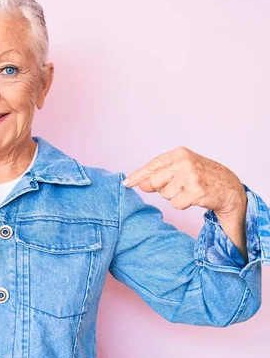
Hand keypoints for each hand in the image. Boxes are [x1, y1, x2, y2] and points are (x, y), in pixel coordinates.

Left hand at [122, 146, 247, 261]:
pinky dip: (182, 204)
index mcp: (179, 153)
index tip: (126, 183)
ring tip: (188, 189)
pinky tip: (194, 197)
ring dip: (174, 196)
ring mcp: (190, 177)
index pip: (152, 166)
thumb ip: (161, 171)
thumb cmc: (202, 175)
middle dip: (158, 188)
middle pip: (154, 182)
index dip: (137, 176)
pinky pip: (176, 204)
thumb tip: (138, 183)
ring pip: (165, 195)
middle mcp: (184, 163)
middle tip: (174, 186)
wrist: (230, 187)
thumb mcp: (183, 165)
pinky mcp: (196, 192)